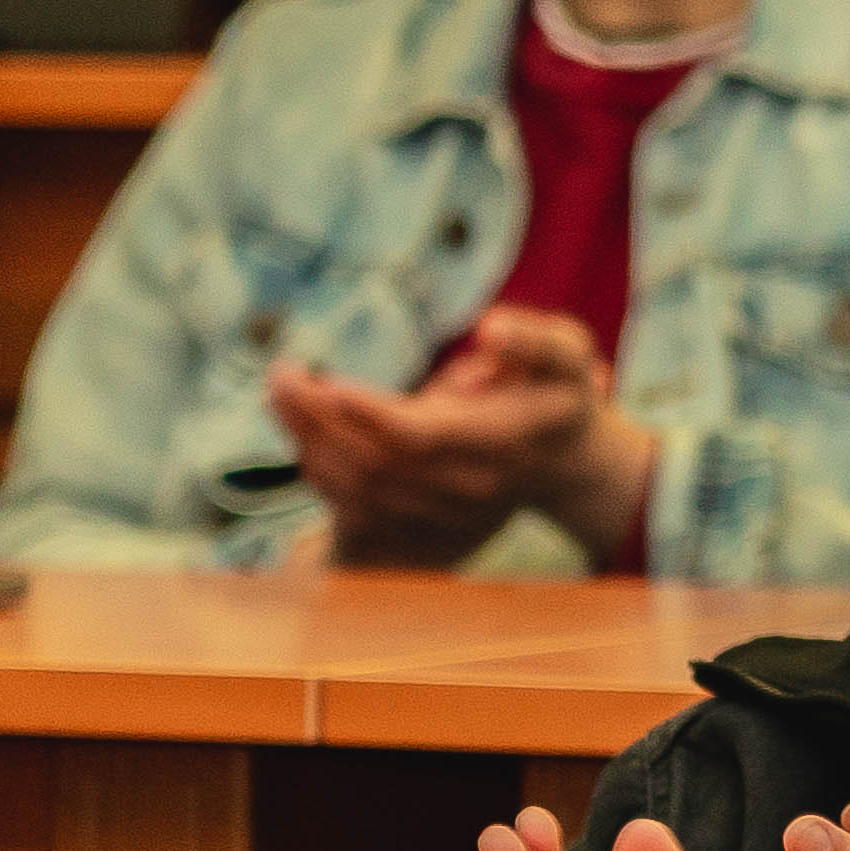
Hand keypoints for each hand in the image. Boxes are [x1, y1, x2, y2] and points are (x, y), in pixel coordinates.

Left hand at [269, 309, 653, 568]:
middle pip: (374, 461)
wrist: (564, 466)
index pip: (420, 436)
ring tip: (280, 392)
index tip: (326, 381)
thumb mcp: (570, 356)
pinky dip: (320, 468)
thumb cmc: (561, 397)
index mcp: (498, 442)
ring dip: (308, 441)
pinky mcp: (419, 522)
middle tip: (279, 374)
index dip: (369, 414)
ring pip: (357, 487)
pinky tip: (301, 431)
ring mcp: (441, 510)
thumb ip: (535, 342)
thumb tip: (489, 329)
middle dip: (319, 419)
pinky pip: (353, 504)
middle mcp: (465, 484)